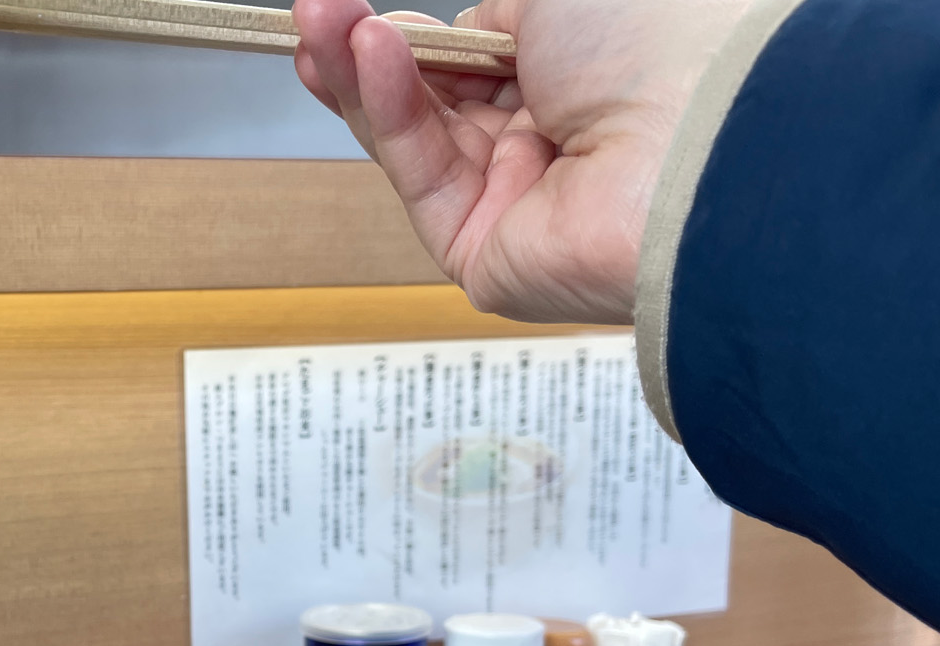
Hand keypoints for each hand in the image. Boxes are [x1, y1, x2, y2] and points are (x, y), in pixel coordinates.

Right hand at [292, 0, 750, 324]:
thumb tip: (455, 27)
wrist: (696, 138)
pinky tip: (366, 56)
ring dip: (363, 76)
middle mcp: (552, 144)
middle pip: (432, 102)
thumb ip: (498, 7)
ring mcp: (515, 203)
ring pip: (415, 137)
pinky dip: (391, 113)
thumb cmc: (662, 44)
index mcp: (583, 80)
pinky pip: (422, 176)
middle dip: (369, 53)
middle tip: (315, 9)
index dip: (416, 37)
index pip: (474, 62)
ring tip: (318, 23)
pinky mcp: (482, 254)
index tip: (358, 7)